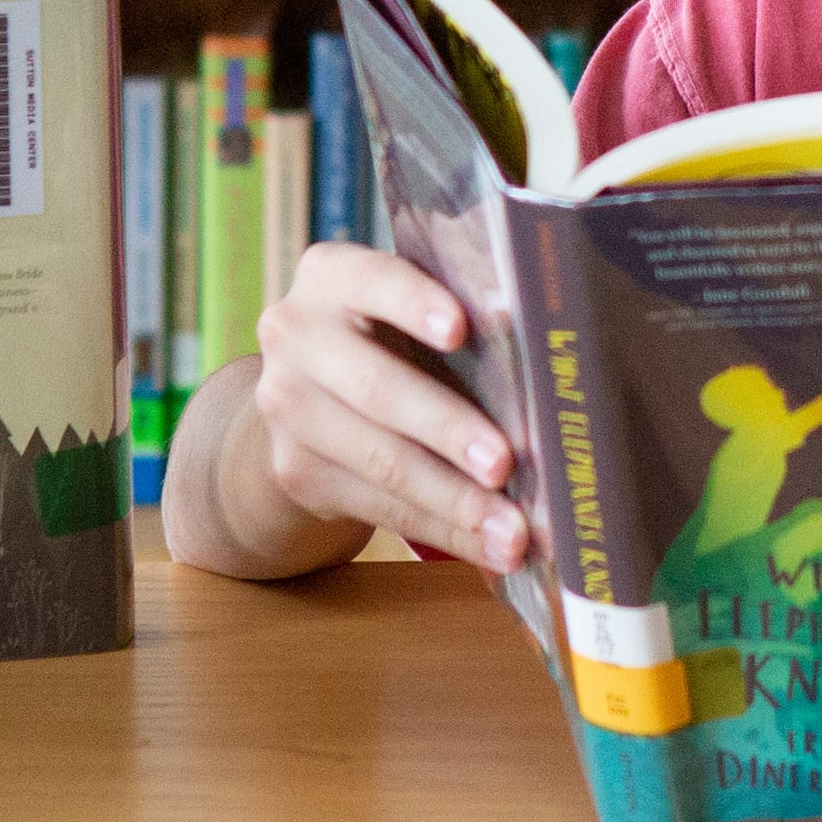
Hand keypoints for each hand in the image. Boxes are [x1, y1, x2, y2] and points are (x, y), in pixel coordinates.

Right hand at [237, 243, 527, 570]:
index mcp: (332, 275)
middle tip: (505, 464)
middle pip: (378, 389)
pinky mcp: (296, 471)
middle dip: (448, 430)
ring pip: (381, 461)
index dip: (416, 304)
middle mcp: (295, 335)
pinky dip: (442, 530)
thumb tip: (533, 340)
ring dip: (455, 502)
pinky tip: (488, 546)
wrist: (309, 395)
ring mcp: (288, 407)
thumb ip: (462, 316)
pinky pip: (379, 507)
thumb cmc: (394, 337)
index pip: (373, 280)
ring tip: (513, 532)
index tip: (462, 329)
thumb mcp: (414, 311)